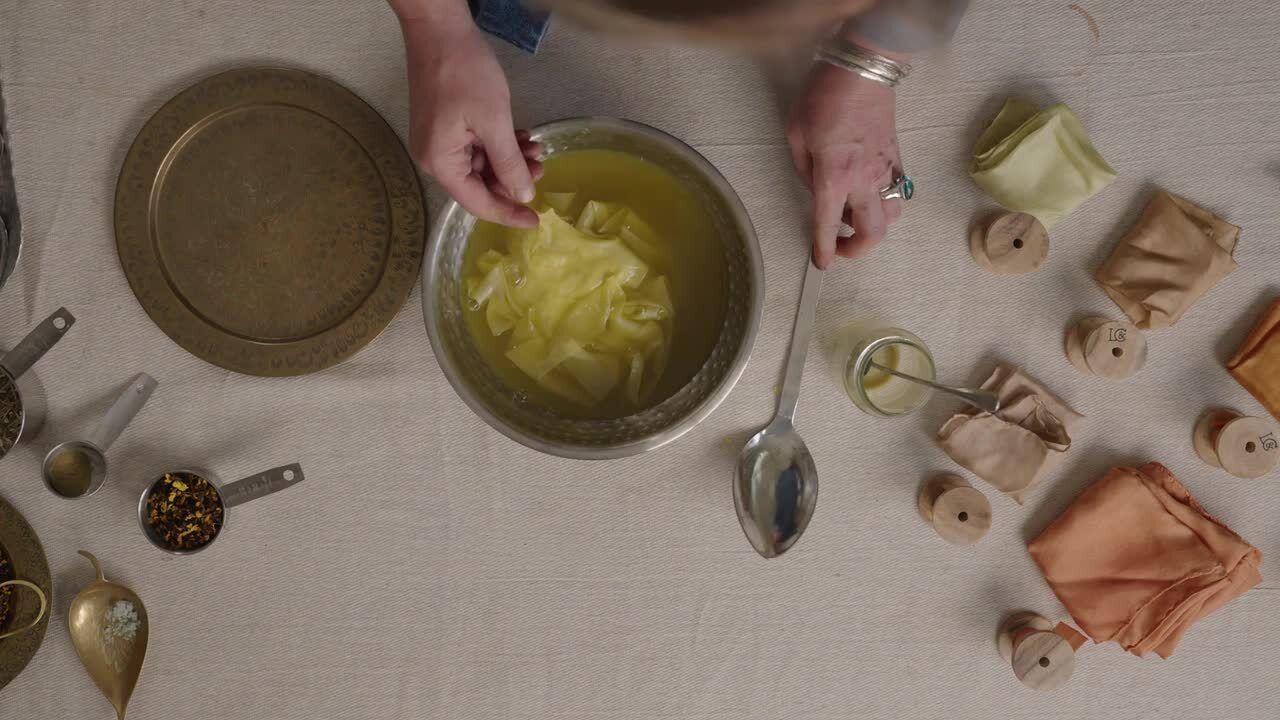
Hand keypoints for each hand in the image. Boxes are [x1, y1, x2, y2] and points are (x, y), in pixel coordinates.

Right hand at [400, 16, 542, 226]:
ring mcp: (439, 141)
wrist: (440, 29)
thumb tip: (522, 196)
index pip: (477, 203)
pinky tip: (521, 137)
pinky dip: (499, 145)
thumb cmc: (464, 73)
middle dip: (512, 179)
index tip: (535, 221)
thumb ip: (509, 165)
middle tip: (542, 167)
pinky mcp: (446, 126)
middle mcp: (435, 157)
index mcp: (440, 162)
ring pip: (481, 165)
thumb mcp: (495, 122)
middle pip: (479, 185)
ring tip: (535, 148)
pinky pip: (476, 147)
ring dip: (510, 160)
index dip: (508, 213)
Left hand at [786, 60, 903, 268]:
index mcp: (834, 176)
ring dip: (873, 226)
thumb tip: (815, 190)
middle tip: (839, 245)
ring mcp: (886, 170)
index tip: (821, 263)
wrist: (863, 69)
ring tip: (852, 216)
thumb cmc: (824, 96)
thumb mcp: (796, 133)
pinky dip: (885, 204)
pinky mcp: (898, 159)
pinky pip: (899, 193)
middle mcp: (865, 180)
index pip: (828, 225)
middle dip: (856, 249)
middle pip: (873, 232)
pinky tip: (868, 195)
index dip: (823, 250)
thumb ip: (804, 170)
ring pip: (891, 216)